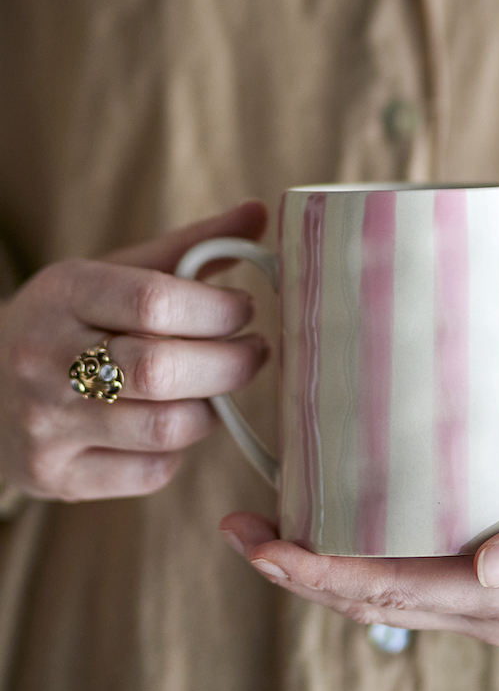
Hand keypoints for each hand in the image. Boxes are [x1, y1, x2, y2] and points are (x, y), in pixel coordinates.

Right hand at [0, 201, 269, 499]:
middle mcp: (44, 360)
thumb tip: (261, 213)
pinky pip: (152, 471)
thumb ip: (189, 248)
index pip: (155, 301)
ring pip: (167, 428)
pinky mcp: (57, 477)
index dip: (219, 309)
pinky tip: (173, 424)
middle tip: (256, 351)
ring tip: (217, 387)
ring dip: (212, 409)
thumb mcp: (115, 274)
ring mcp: (46, 426)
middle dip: (232, 363)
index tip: (246, 310)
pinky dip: (179, 449)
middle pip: (164, 370)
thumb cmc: (72, 324)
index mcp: (62, 294)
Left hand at [219, 442, 498, 644]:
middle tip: (240, 529)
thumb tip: (490, 568)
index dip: (321, 575)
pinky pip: (409, 569)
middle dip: (299, 569)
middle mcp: (487, 604)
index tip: (264, 547)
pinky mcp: (490, 566)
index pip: (394, 592)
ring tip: (267, 527)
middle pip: (372, 596)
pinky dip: (360, 552)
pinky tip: (338, 520)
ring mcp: (486, 591)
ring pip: (383, 588)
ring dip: (320, 565)